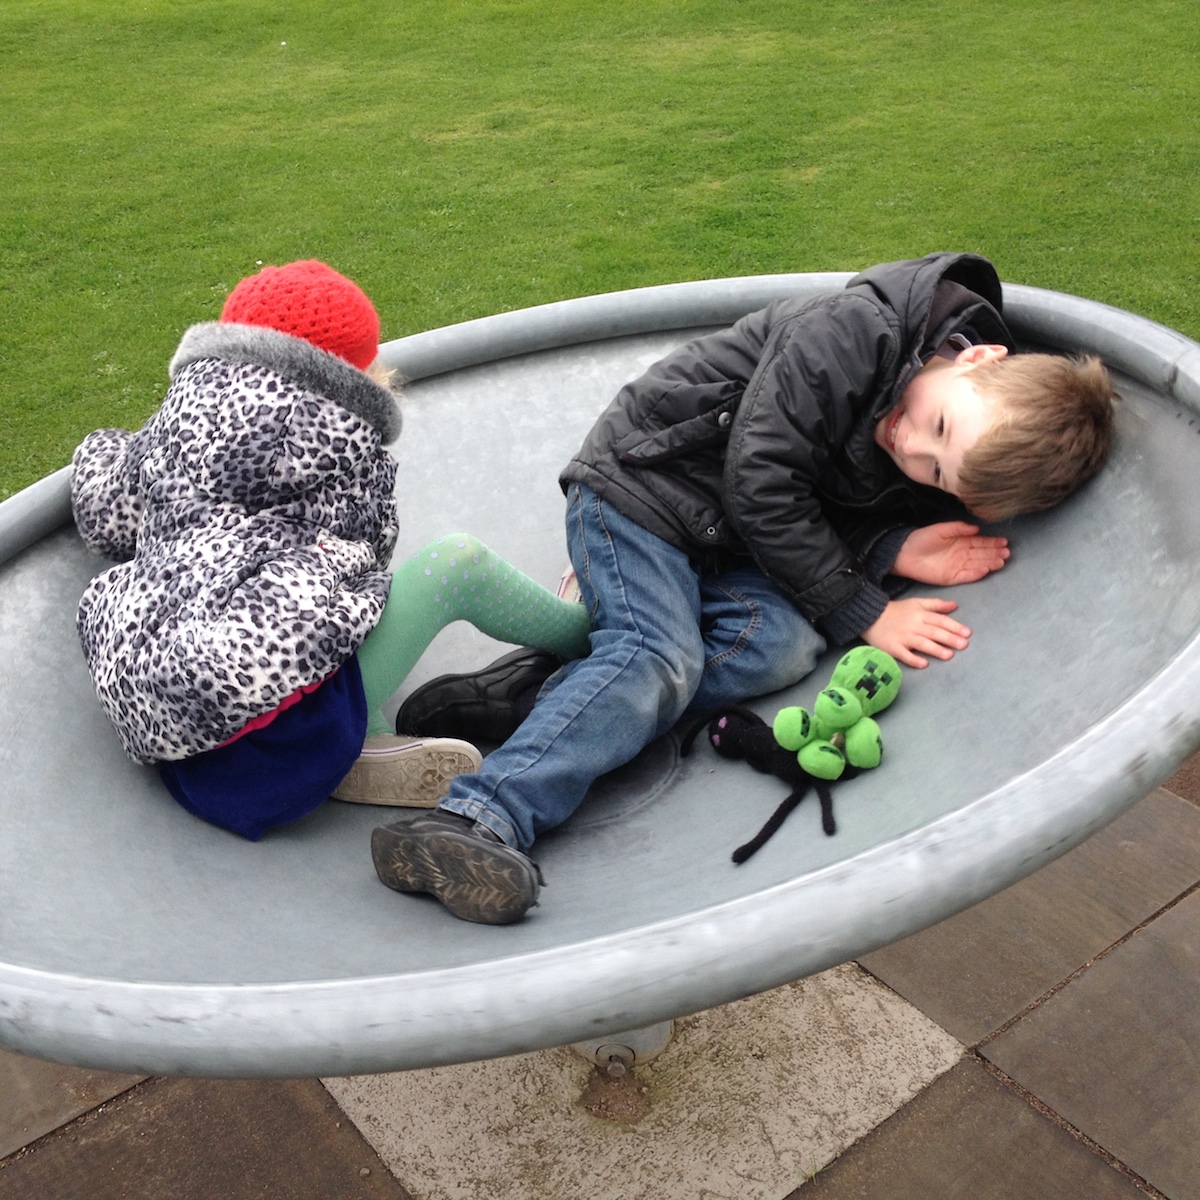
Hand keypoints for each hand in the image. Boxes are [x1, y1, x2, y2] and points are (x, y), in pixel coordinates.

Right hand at [863, 597, 970, 667]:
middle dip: (949, 638)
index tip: (967, 633)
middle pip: (933, 632)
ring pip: (921, 644)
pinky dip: (913, 659)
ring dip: (935, 649)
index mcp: (920, 614)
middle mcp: (913, 625)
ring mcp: (902, 637)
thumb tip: (955, 605)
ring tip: (949, 655)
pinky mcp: (892, 648)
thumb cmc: (897, 611)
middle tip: (964, 645)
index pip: (940, 620)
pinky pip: (904, 655)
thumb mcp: (916, 603)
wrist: (870, 617)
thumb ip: (936, 605)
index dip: (954, 626)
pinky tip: (924, 664)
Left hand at [893, 522, 1008, 585]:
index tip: (1005, 542)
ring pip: (978, 565)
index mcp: (961, 542)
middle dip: (995, 553)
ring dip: (990, 563)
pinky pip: (967, 576)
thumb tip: (977, 528)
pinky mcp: (951, 577)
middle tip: (1007, 553)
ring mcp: (957, 566)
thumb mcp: (941, 529)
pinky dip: (976, 573)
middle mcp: (962, 555)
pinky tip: (986, 569)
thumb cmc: (922, 538)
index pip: (981, 542)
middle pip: (982, 554)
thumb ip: (958, 528)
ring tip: (1002, 561)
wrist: (905, 553)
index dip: (993, 542)